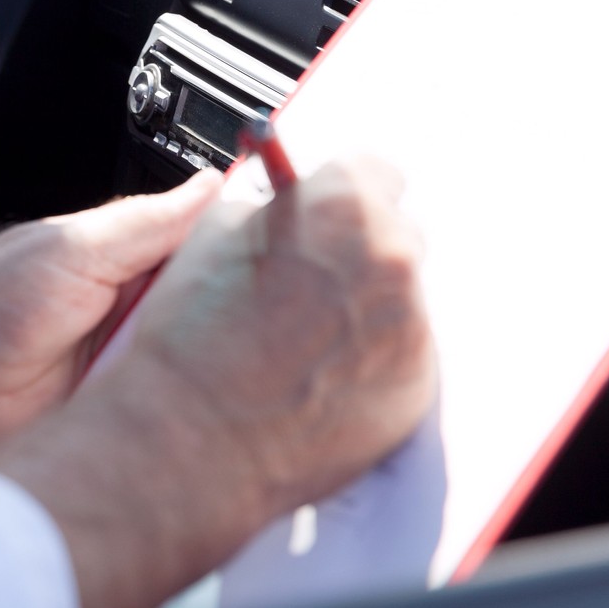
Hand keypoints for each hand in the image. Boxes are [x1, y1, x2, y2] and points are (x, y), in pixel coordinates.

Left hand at [0, 157, 434, 607]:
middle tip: (328, 303)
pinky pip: (189, 426)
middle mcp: (142, 322)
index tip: (321, 235)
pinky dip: (216, 422)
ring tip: (299, 356)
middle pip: (231, 311)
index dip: (266, 247)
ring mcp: (140, 380)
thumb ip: (145, 223)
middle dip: (273, 311)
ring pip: (218, 370)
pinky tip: (248, 413)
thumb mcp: (66, 248)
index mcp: (128, 266)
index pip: (218, 249)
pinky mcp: (131, 435)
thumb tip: (215, 183)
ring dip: (249, 368)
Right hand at [119, 156, 435, 523]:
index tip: (327, 209)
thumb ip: (269, 210)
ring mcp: (411, 326)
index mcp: (344, 205)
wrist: (194, 438)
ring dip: (360, 307)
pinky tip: (314, 373)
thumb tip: (288, 207)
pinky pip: (398, 354)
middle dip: (354, 250)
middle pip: (393, 233)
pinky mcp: (415, 385)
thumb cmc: (194, 339)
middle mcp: (391, 259)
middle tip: (305, 279)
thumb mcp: (213, 234)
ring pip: (395, 298)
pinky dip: (366, 358)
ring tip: (301, 337)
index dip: (340, 190)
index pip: (374, 170)